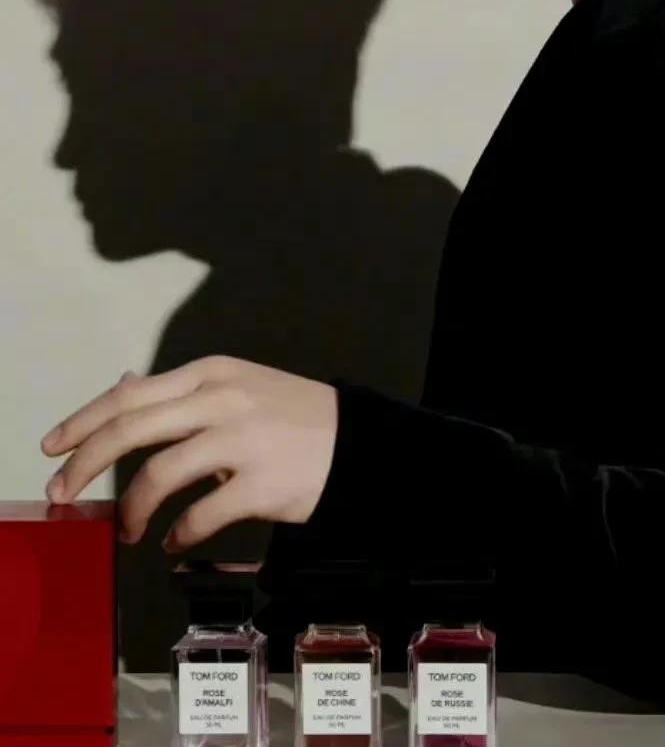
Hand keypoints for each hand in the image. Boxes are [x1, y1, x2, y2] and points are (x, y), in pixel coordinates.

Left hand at [40, 356, 337, 551]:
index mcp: (211, 374)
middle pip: (131, 430)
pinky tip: (173, 543)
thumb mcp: (237, 385)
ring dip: (130, 510)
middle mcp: (222, 400)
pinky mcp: (260, 485)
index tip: (53, 446)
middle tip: (62, 493)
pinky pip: (199, 517)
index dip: (83, 422)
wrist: (358, 443)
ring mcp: (242, 441)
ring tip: (128, 530)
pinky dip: (177, 536)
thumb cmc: (293, 415)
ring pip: (158, 476)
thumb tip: (124, 386)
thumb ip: (182, 392)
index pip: (130, 395)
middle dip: (85, 465)